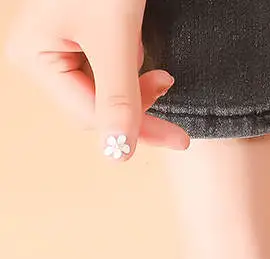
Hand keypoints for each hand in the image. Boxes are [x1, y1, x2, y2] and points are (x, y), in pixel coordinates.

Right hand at [6, 0, 189, 160]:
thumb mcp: (116, 38)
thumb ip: (120, 97)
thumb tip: (119, 153)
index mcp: (33, 56)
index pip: (90, 116)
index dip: (136, 130)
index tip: (180, 138)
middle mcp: (39, 55)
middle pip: (97, 110)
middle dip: (139, 111)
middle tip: (179, 122)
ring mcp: (58, 48)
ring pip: (105, 96)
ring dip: (138, 93)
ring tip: (159, 71)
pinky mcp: (79, 40)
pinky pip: (109, 75)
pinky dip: (133, 75)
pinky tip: (145, 59)